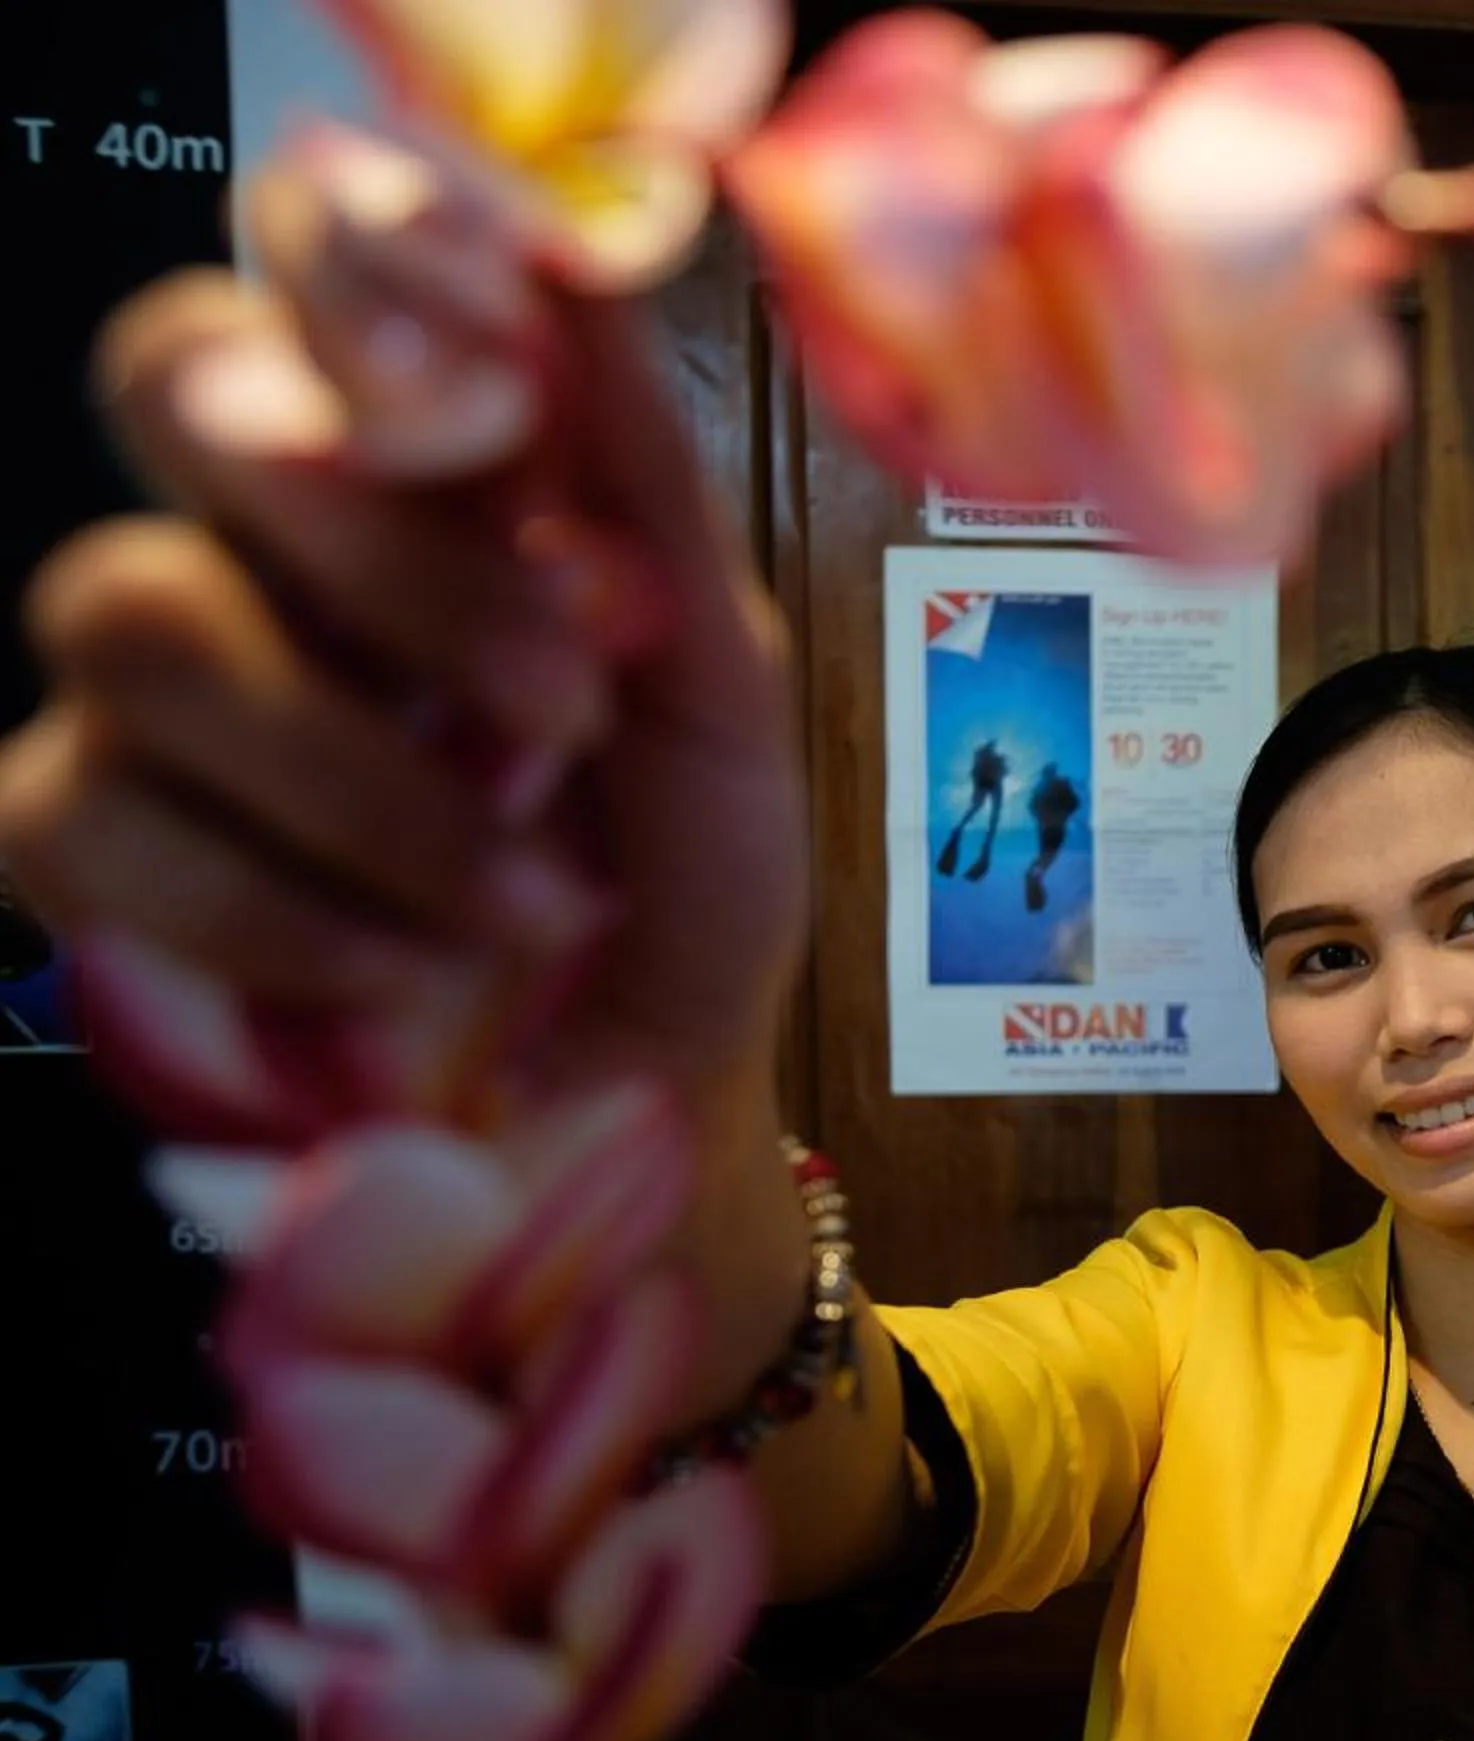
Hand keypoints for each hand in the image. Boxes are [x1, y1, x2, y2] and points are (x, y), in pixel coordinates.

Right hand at [0, 196, 806, 1110]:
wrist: (649, 1084)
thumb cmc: (681, 870)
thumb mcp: (721, 689)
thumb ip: (648, 491)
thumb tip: (576, 271)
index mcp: (428, 467)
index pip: (309, 259)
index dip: (341, 258)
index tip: (469, 362)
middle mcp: (268, 541)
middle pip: (179, 387)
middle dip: (376, 545)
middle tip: (560, 701)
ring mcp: (157, 688)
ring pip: (132, 613)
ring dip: (358, 775)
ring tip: (532, 900)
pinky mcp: (86, 846)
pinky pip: (87, 818)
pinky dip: (269, 906)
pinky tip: (400, 972)